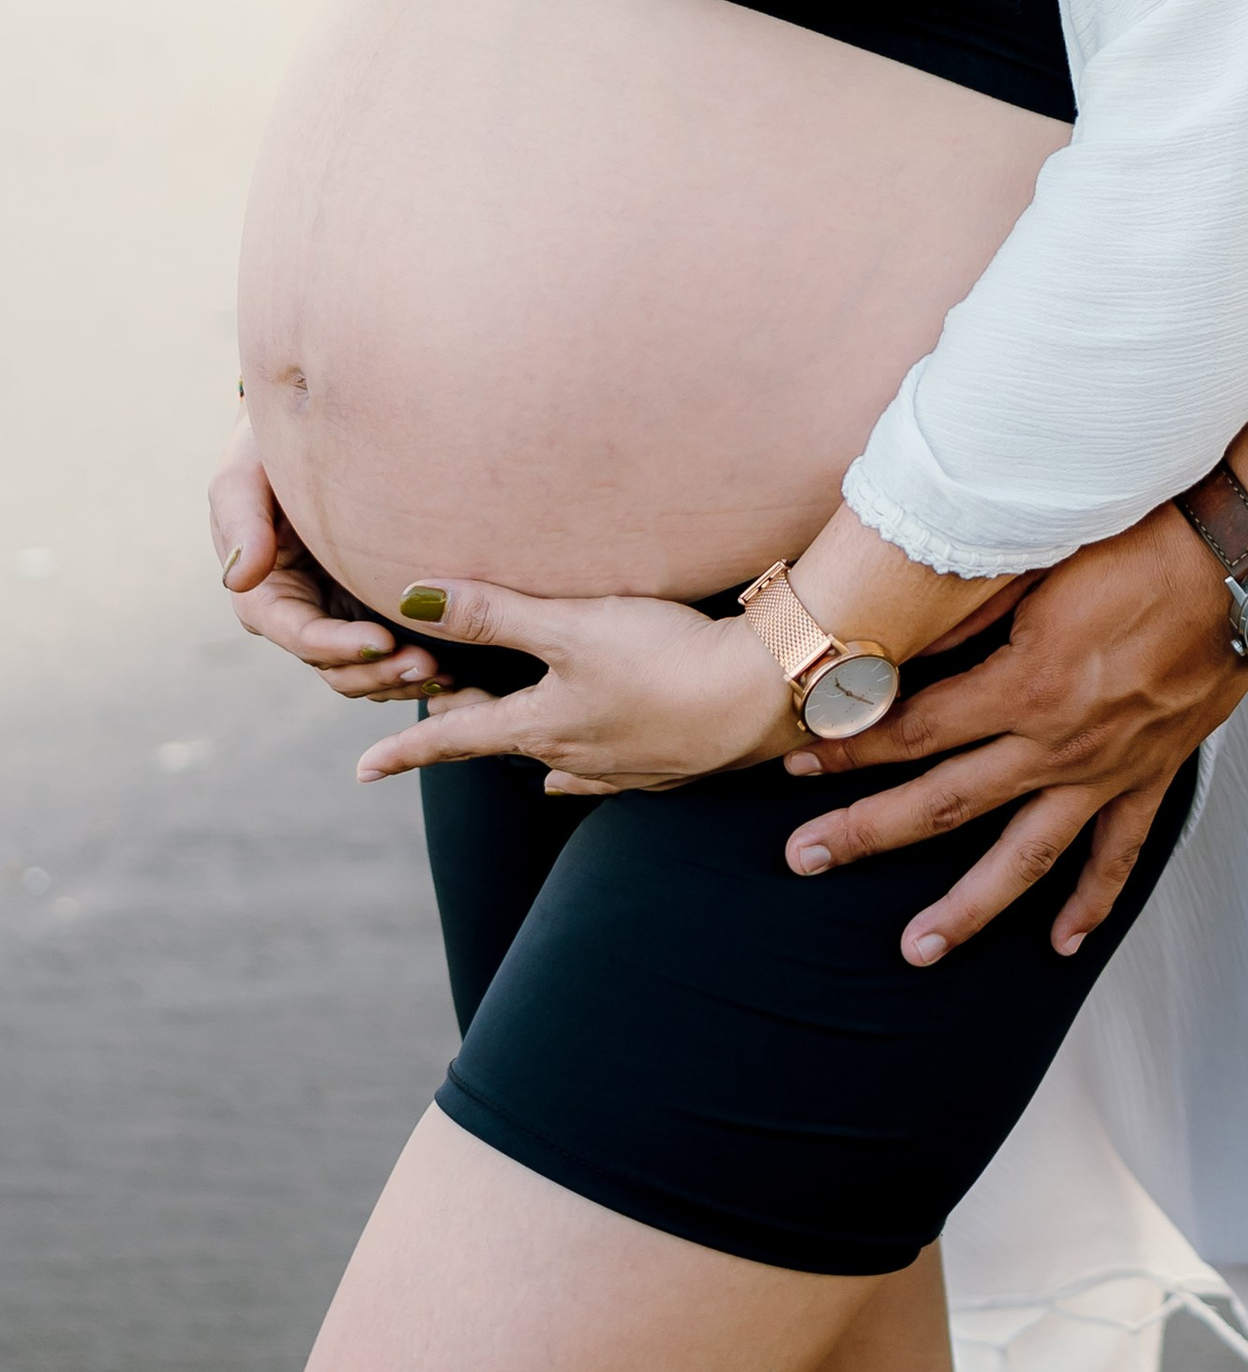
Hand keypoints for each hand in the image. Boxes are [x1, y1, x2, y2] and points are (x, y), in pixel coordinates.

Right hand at [211, 417, 448, 702]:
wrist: (315, 431)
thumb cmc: (270, 448)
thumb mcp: (245, 474)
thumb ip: (241, 521)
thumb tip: (239, 577)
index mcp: (265, 595)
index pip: (300, 635)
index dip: (338, 646)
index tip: (382, 641)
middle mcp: (301, 616)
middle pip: (336, 666)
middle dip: (379, 671)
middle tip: (428, 664)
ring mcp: (338, 616)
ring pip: (366, 670)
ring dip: (402, 677)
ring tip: (448, 670)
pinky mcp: (371, 607)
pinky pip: (393, 651)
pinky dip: (417, 664)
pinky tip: (458, 665)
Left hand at [350, 579, 798, 797]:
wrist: (760, 695)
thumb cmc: (663, 656)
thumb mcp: (571, 625)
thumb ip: (493, 613)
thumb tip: (410, 599)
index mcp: (542, 725)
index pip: (456, 740)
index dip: (406, 749)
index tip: (361, 770)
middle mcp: (575, 755)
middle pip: (507, 745)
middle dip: (472, 732)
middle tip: (444, 712)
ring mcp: (624, 766)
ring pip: (558, 762)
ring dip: (530, 745)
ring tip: (514, 741)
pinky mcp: (670, 764)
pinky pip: (611, 772)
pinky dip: (588, 765)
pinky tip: (589, 768)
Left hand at [780, 503, 1247, 963]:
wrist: (1241, 563)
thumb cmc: (1145, 542)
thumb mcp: (1041, 559)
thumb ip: (968, 609)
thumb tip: (901, 642)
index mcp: (1024, 686)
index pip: (913, 730)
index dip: (849, 748)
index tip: (795, 761)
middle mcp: (1058, 742)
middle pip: (944, 803)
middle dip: (866, 834)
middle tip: (805, 860)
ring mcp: (1106, 769)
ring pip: (1025, 855)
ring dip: (968, 907)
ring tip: (918, 949)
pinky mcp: (1152, 773)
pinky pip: (1118, 852)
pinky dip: (1092, 901)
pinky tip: (1062, 942)